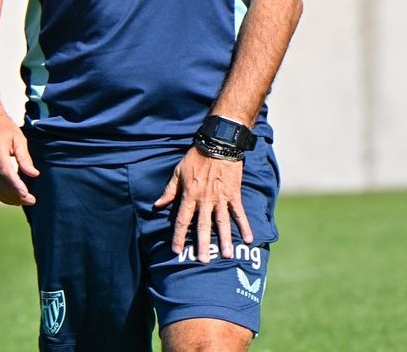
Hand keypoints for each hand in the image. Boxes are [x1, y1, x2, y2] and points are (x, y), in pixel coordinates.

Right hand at [0, 115, 38, 205]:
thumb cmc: (4, 128)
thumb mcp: (19, 138)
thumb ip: (25, 157)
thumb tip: (34, 174)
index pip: (5, 171)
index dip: (15, 185)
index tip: (27, 194)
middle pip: (0, 183)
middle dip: (16, 195)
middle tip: (32, 200)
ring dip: (9, 198)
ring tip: (25, 201)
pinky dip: (2, 195)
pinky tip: (13, 198)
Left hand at [153, 147, 253, 262]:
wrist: (218, 144)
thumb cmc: (196, 158)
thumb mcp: (178, 172)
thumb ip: (169, 191)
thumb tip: (157, 205)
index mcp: (190, 195)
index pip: (182, 220)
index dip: (178, 236)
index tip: (175, 250)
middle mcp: (205, 200)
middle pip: (202, 226)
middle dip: (202, 244)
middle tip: (203, 261)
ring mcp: (221, 198)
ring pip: (222, 223)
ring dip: (225, 240)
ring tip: (227, 255)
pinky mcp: (234, 194)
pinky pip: (239, 213)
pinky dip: (245, 225)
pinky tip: (249, 238)